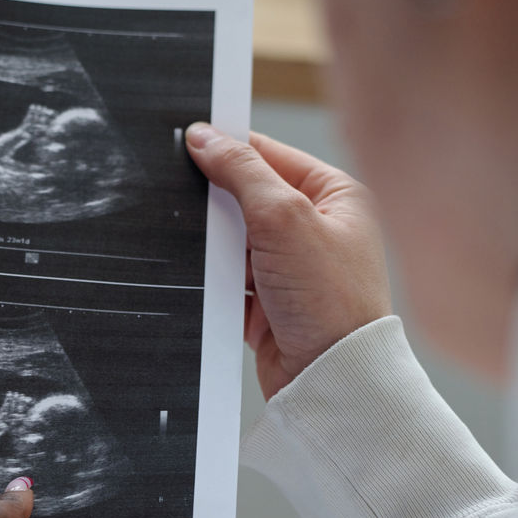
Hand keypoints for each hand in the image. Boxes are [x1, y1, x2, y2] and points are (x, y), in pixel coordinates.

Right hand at [186, 124, 391, 398]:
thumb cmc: (331, 301)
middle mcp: (315, 228)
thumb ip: (242, 172)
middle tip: (182, 200)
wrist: (330, 379)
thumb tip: (204, 137)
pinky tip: (202, 281)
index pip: (268, 155)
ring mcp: (290, 268)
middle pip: (244, 197)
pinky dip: (211, 279)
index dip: (227, 149)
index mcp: (335, 195)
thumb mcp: (284, 219)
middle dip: (214, 203)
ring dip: (211, 246)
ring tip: (197, 250)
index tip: (184, 144)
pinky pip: (225, 279)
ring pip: (230, 240)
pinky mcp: (267, 303)